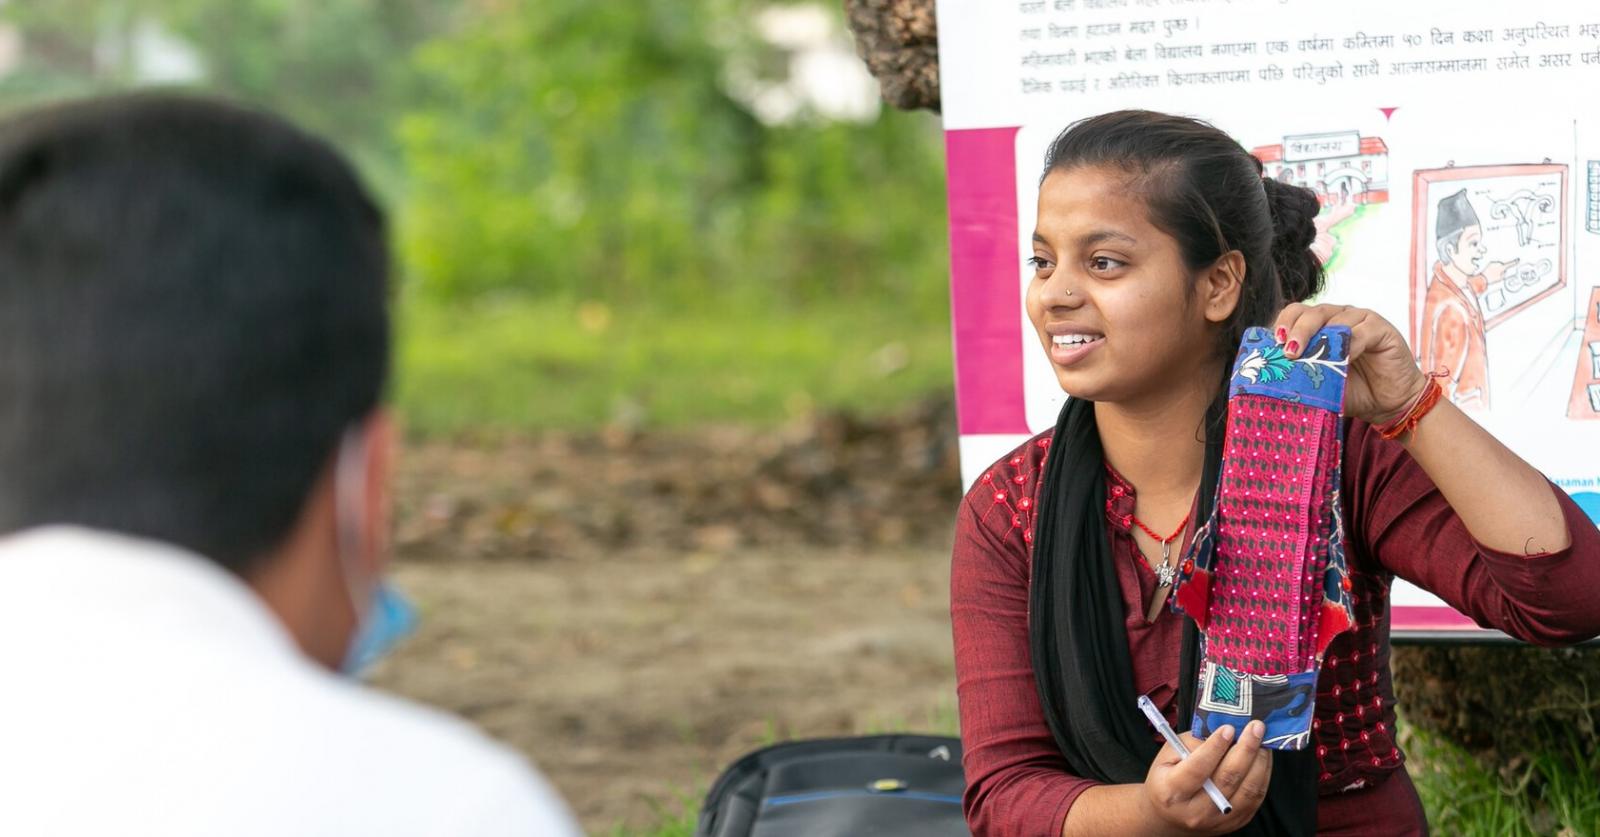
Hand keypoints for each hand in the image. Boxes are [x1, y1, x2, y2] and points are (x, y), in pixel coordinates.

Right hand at [1140, 721, 1272, 834]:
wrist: (1172, 815)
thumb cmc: (1168, 778)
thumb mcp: (1169, 755)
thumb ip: (1194, 743)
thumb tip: (1226, 730)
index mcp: (1172, 792)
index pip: (1197, 769)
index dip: (1214, 747)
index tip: (1228, 728)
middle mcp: (1195, 811)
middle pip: (1227, 779)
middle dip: (1245, 749)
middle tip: (1255, 727)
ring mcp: (1218, 820)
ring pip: (1247, 790)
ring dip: (1259, 761)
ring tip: (1262, 739)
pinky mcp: (1236, 823)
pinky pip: (1256, 797)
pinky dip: (1263, 774)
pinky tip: (1262, 757)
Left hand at [1273, 303, 1425, 426]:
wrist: (1388, 404)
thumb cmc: (1351, 391)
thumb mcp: (1319, 383)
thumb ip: (1299, 373)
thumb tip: (1270, 377)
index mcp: (1320, 326)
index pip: (1297, 313)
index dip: (1285, 323)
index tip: (1275, 342)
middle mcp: (1339, 317)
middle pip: (1313, 312)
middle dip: (1298, 329)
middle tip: (1289, 350)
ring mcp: (1361, 320)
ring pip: (1336, 318)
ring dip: (1322, 337)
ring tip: (1311, 355)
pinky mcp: (1382, 328)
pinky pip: (1363, 330)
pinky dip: (1351, 344)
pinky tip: (1343, 359)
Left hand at [1482, 259, 1518, 283]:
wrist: (1481, 279)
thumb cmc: (1490, 279)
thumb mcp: (1500, 278)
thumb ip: (1505, 273)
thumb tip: (1505, 271)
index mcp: (1501, 267)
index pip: (1510, 264)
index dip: (1514, 262)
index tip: (1518, 260)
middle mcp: (1497, 264)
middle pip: (1504, 265)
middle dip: (1503, 269)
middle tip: (1499, 275)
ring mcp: (1493, 263)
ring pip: (1499, 266)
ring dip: (1498, 269)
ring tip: (1493, 275)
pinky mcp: (1489, 264)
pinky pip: (1494, 266)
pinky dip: (1494, 269)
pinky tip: (1491, 273)